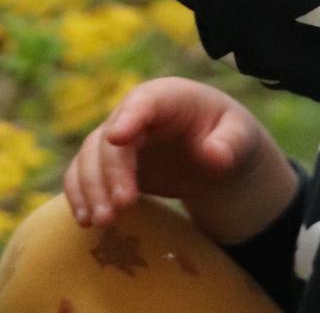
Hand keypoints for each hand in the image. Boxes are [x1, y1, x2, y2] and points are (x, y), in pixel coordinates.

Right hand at [62, 79, 299, 246]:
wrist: (218, 153)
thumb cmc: (230, 136)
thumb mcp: (241, 137)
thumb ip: (229, 143)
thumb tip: (213, 155)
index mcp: (168, 98)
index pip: (144, 101)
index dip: (129, 117)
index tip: (117, 137)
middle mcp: (136, 114)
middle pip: (111, 137)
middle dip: (111, 171)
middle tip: (121, 207)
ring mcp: (120, 139)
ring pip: (91, 155)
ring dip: (90, 187)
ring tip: (101, 221)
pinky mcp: (112, 164)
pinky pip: (84, 173)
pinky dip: (79, 193)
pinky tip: (84, 220)